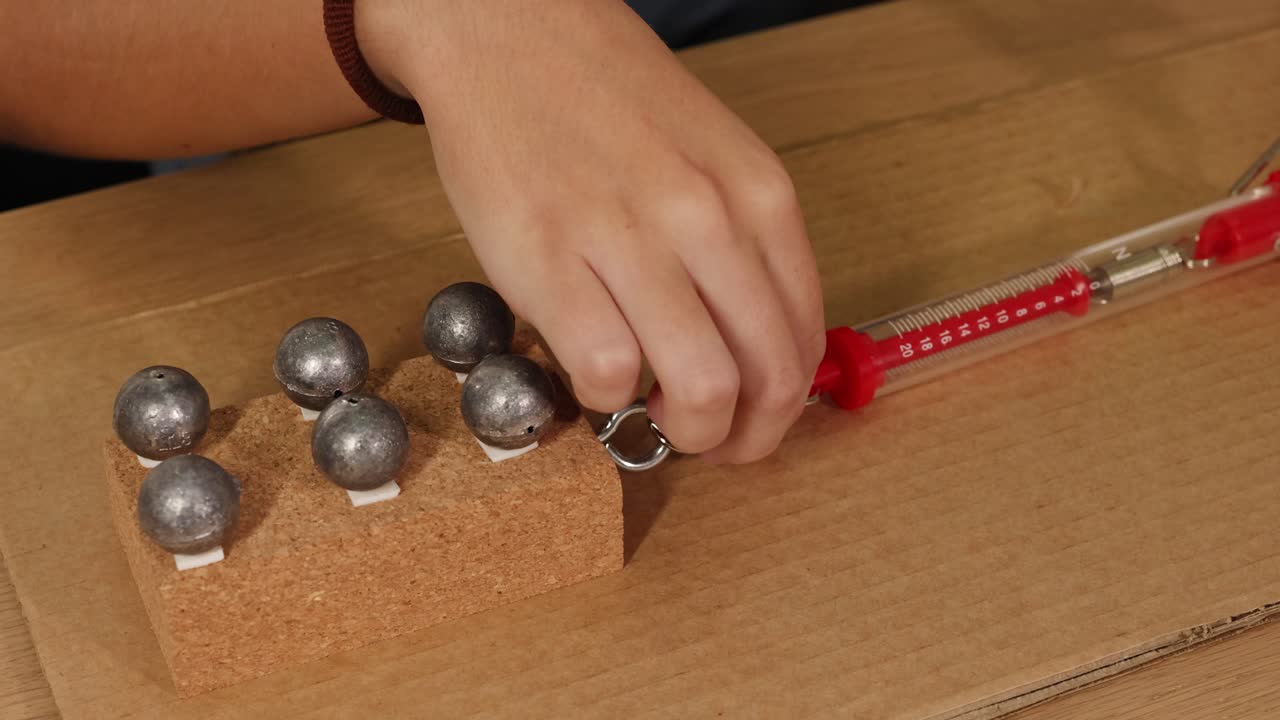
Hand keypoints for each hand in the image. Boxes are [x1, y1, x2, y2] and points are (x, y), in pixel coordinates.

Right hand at [364, 0, 824, 462]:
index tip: (752, 422)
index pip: (804, 339)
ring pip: (700, 390)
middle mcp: (707, 216)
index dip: (782, 408)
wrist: (507, 32)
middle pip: (767, 379)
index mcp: (759, 194)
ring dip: (683, 433)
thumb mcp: (712, 157)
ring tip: (650, 413)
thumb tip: (751, 353)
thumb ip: (742, 248)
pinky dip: (604, 396)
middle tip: (709, 442)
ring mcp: (628, 237)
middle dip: (744, 440)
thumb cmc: (608, 101)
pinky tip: (589, 370)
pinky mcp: (546, 258)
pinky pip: (605, 373)